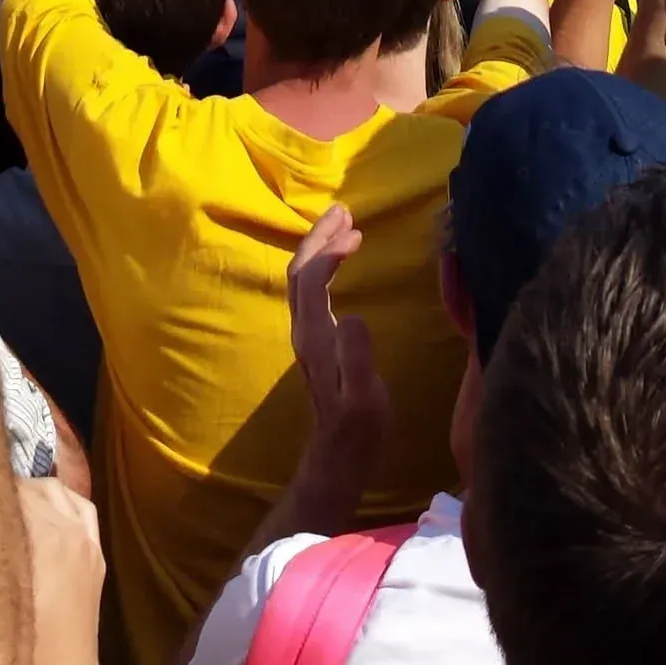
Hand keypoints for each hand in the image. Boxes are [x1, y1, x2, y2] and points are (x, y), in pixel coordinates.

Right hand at [17, 479, 103, 664]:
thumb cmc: (19, 645)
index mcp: (45, 534)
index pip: (11, 487)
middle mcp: (70, 528)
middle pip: (35, 485)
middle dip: (9, 490)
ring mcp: (88, 540)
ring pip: (60, 492)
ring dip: (36, 492)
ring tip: (12, 509)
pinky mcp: (96, 555)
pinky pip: (81, 508)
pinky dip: (63, 503)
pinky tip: (48, 515)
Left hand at [287, 205, 389, 476]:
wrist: (340, 455)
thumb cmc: (359, 429)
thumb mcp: (365, 398)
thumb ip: (358, 358)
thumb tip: (355, 315)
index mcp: (315, 337)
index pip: (312, 280)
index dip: (330, 252)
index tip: (356, 234)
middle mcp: (304, 330)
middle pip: (300, 271)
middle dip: (319, 237)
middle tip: (343, 209)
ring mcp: (307, 335)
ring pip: (302, 278)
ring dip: (319, 246)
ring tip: (344, 223)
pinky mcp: (315, 340)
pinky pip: (312, 289)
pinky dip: (324, 265)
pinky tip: (342, 260)